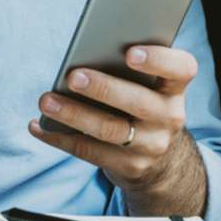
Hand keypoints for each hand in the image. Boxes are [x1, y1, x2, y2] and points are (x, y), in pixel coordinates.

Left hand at [29, 45, 206, 214]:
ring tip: (46, 101)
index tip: (130, 53)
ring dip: (74, 114)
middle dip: (103, 88)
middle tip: (72, 76)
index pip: (181, 69)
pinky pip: (90, 152)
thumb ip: (129, 70)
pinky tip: (39, 126)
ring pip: (110, 130)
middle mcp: (170, 117)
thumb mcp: (148, 87)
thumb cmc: (142, 105)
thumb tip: (85, 54)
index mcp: (175, 88)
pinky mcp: (129, 167)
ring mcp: (151, 145)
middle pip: (138, 102)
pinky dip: (60, 138)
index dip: (158, 60)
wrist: (160, 160)